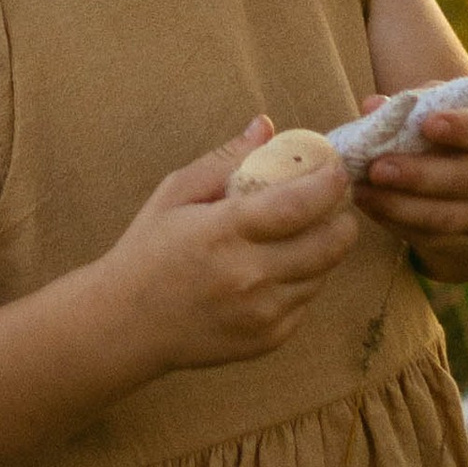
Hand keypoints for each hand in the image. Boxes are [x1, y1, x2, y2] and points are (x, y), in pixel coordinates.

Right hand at [99, 117, 359, 371]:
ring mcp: (261, 314)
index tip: (337, 168)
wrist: (125, 326)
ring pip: (322, 275)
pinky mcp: (267, 340)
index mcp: (225, 233)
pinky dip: (304, 281)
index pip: (298, 206)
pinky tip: (283, 268)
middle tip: (336, 201)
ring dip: (325, 250)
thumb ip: (224, 160)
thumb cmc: (148, 251)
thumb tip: (265, 126)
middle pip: (327, 245)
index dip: (328, 184)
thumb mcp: (175, 194)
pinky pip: (305, 304)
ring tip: (309, 232)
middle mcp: (249, 276)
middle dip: (342, 218)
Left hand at [357, 93, 467, 279]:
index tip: (429, 124)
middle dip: (419, 175)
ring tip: (363, 192)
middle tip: (377, 168)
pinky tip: (370, 206)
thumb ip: (415, 103)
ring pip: (448, 217)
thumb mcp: (451, 107)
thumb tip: (372, 106)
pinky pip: (432, 238)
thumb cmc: (463, 130)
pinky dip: (397, 223)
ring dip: (401, 207)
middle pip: (466, 179)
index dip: (462, 128)